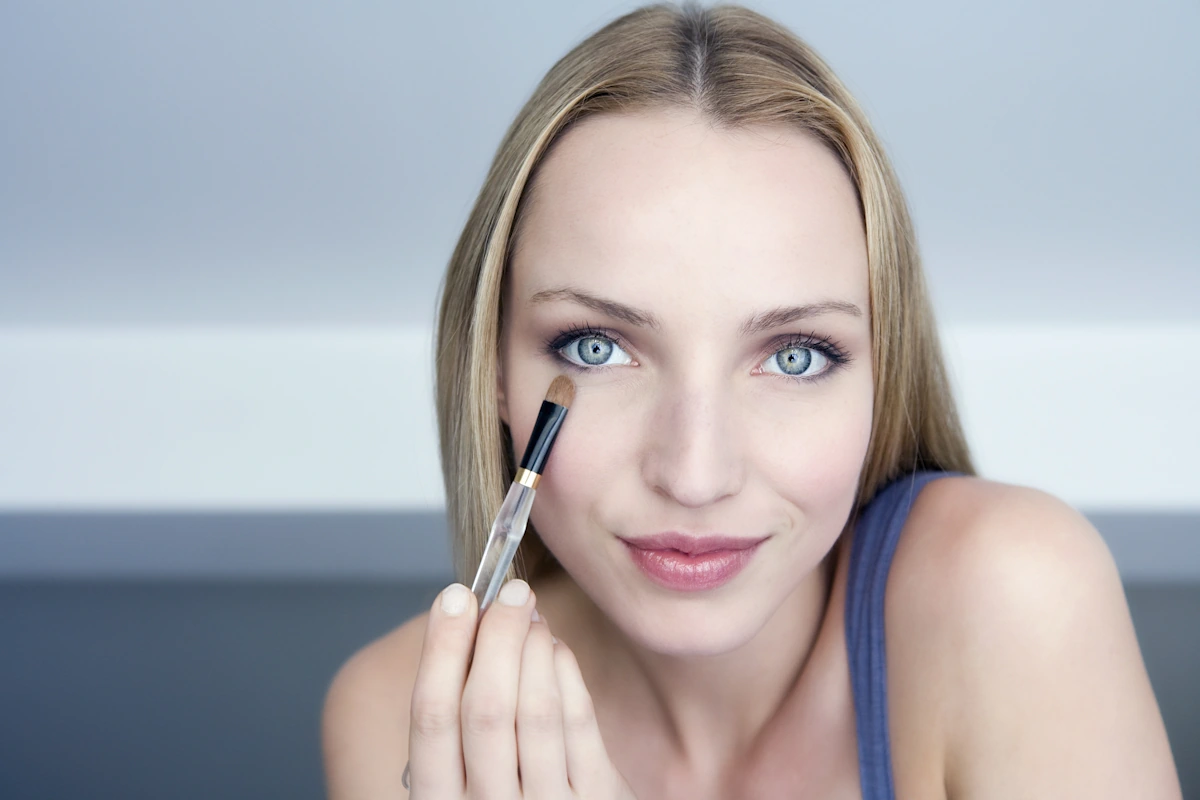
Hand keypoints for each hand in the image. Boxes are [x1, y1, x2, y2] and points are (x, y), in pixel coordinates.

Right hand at [406, 579, 638, 798]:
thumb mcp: (462, 791)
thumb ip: (455, 737)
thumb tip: (463, 638)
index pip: (431, 718)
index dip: (442, 649)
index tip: (455, 597)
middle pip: (486, 708)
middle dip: (496, 636)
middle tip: (507, 592)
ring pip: (537, 712)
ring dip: (533, 649)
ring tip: (530, 613)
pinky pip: (580, 726)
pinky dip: (566, 675)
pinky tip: (556, 648)